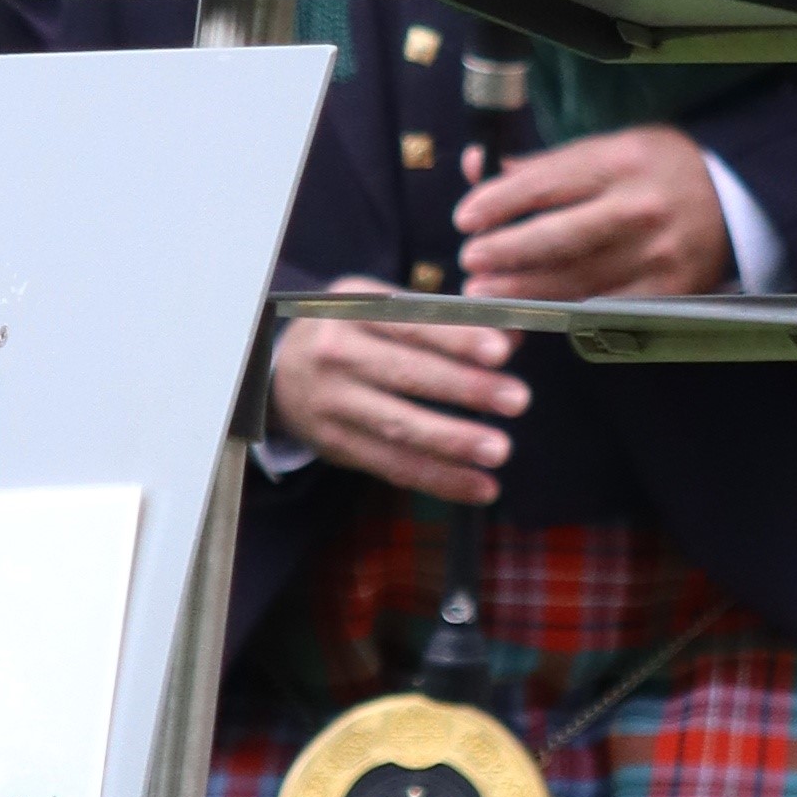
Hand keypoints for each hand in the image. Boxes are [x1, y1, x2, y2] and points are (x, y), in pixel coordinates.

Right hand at [266, 286, 526, 506]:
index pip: (410, 321)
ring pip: (400, 426)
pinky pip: (393, 466)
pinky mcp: (336, 445)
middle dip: (466, 388)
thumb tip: (513, 337)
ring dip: (454, 441)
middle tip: (518, 399)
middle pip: (407, 374)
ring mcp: (332, 402)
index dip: (456, 337)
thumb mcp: (382, 309)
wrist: (278, 373)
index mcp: (352, 308)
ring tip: (499, 450)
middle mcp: (335, 353)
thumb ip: (444, 320)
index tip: (501, 351)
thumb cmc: (352, 333)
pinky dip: (439, 480)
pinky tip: (480, 487)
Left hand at [453, 126, 734, 303]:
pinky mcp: (666, 293)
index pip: (546, 184)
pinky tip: (532, 314)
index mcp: (621, 161)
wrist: (734, 200)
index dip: (498, 203)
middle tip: (469, 262)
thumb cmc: (655, 169)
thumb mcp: (607, 148)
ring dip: (522, 290)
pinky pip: (603, 308)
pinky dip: (563, 313)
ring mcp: (656, 256)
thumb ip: (543, 165)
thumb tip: (476, 168)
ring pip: (575, 280)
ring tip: (485, 293)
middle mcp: (640, 209)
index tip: (465, 218)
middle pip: (557, 238)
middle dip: (505, 253)